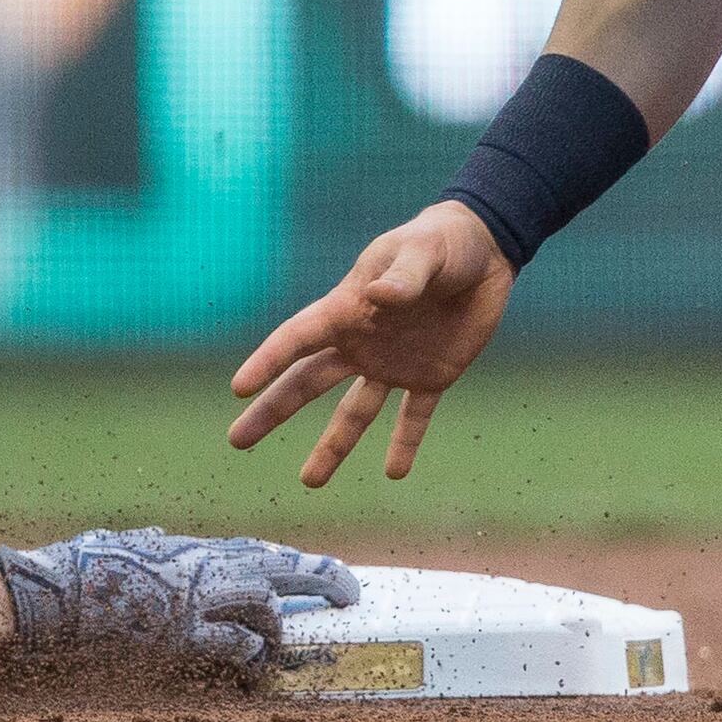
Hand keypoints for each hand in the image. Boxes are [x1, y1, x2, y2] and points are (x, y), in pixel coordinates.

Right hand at [0, 529, 359, 676]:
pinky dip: (249, 657)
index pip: (258, 551)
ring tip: (269, 655)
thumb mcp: (117, 543)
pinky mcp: (179, 635)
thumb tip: (157, 539)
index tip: (331, 577)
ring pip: (264, 607)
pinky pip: (237, 644)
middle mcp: (196, 568)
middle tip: (348, 594)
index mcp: (186, 549)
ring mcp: (190, 601)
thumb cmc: (73, 569)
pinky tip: (247, 669)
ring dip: (273, 632)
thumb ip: (147, 543)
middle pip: (276, 568)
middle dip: (319, 578)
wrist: (46, 598)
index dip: (300, 566)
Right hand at [227, 202, 516, 485]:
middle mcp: (360, 343)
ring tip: (310, 481)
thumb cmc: (442, 241)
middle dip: (273, 411)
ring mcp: (392, 364)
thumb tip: (381, 297)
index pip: (298, 339)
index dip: (267, 361)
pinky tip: (394, 472)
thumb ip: (404, 275)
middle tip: (238, 441)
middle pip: (307, 383)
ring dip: (333, 446)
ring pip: (353, 412)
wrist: (483, 252)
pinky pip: (413, 417)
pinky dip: (404, 443)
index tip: (238, 388)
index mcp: (349, 308)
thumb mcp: (423, 251)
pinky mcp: (431, 377)